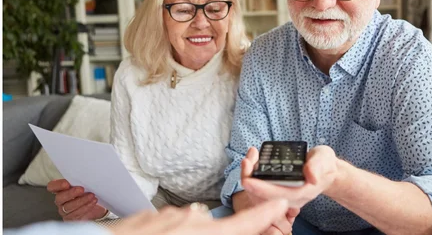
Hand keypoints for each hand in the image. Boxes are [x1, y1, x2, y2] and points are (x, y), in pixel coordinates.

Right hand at [47, 179, 106, 220]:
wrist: (98, 207)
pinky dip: (86, 207)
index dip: (57, 185)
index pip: (52, 186)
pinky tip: (93, 202)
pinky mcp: (71, 219)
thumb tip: (85, 175)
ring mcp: (64, 211)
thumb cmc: (89, 194)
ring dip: (81, 200)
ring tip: (91, 196)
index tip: (66, 183)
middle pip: (59, 198)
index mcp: (61, 190)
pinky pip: (76, 214)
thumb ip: (80, 181)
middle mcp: (61, 201)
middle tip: (82, 189)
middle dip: (71, 193)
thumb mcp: (85, 186)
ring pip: (68, 207)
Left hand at [109, 199, 289, 234]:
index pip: (243, 224)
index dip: (263, 215)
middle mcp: (189, 220)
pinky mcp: (147, 217)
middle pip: (212, 229)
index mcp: (204, 234)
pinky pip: (164, 226)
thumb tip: (219, 227)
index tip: (280, 203)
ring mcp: (167, 216)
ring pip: (185, 228)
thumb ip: (217, 232)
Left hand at [241, 146, 338, 208]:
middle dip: (250, 178)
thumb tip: (311, 177)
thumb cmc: (324, 164)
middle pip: (262, 195)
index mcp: (300, 193)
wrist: (326, 171)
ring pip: (258, 191)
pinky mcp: (276, 188)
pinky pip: (259, 184)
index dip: (261, 189)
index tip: (248, 180)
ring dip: (250, 174)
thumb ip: (317, 167)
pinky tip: (252, 159)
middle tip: (246, 160)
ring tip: (249, 156)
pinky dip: (253, 173)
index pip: (277, 195)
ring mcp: (281, 194)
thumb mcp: (324, 160)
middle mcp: (289, 198)